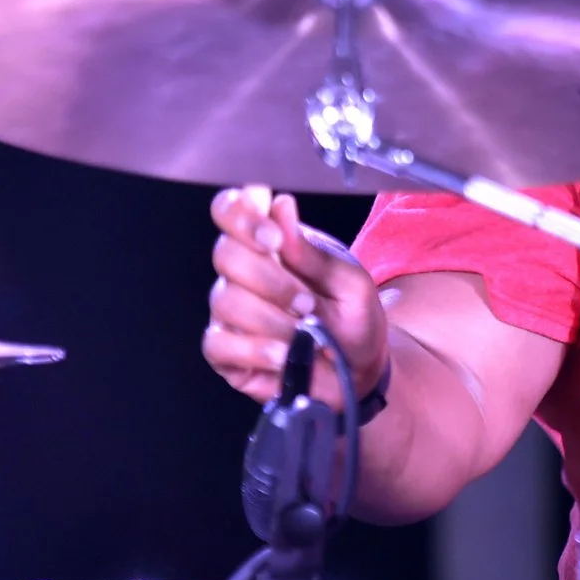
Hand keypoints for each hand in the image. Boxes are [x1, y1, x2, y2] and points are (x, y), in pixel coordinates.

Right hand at [201, 185, 389, 410]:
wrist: (359, 371)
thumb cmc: (355, 319)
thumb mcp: (351, 283)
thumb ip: (315, 252)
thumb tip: (281, 207)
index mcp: (273, 244)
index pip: (231, 210)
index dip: (240, 216)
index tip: (274, 238)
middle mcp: (244, 273)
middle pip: (225, 255)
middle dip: (271, 280)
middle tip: (307, 302)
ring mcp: (230, 311)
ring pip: (226, 301)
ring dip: (272, 319)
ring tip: (305, 332)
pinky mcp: (224, 350)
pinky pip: (219, 344)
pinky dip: (256, 350)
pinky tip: (284, 356)